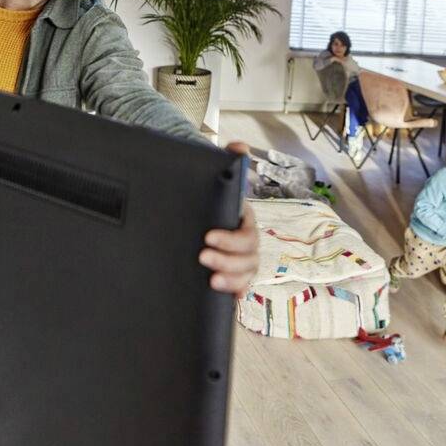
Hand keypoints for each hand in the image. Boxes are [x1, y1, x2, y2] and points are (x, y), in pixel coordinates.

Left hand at [197, 141, 258, 295]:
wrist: (198, 207)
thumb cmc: (211, 194)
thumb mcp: (218, 174)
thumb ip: (228, 158)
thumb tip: (239, 146)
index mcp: (245, 220)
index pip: (246, 233)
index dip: (230, 239)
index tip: (207, 237)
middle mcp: (247, 241)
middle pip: (248, 257)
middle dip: (227, 260)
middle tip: (203, 256)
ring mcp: (241, 259)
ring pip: (246, 274)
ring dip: (231, 279)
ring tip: (210, 280)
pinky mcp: (232, 273)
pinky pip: (240, 287)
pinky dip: (236, 293)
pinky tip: (227, 299)